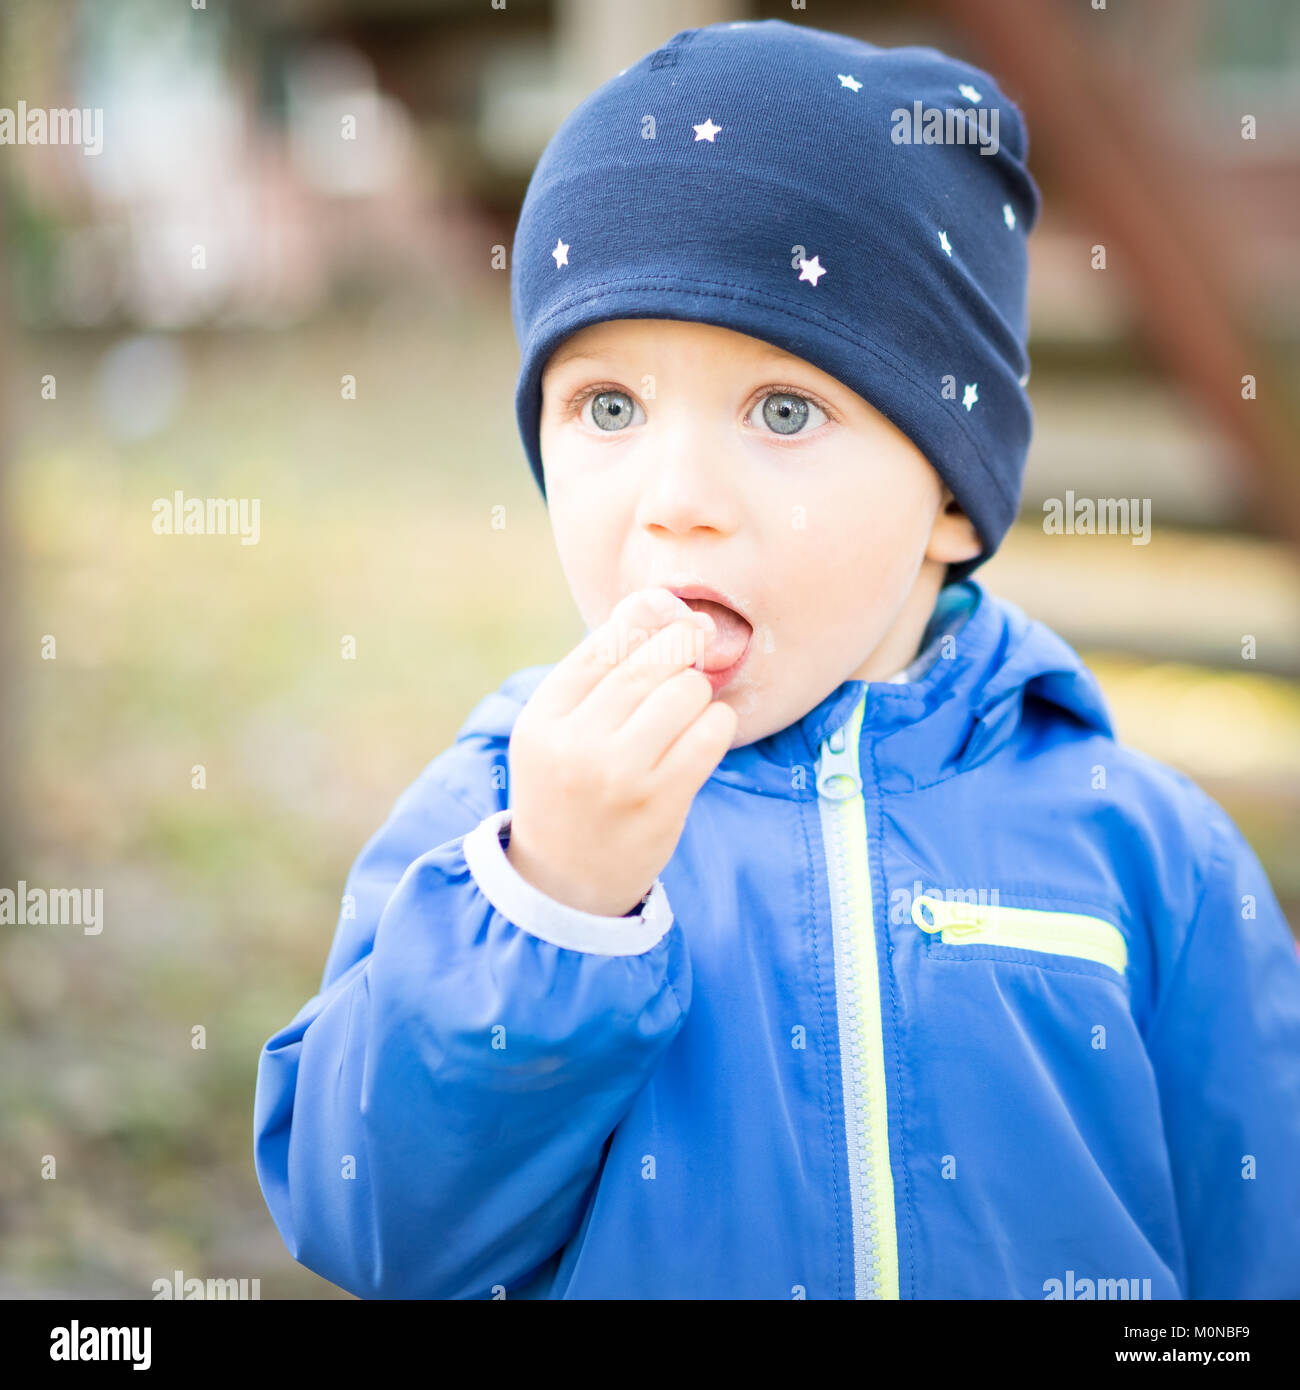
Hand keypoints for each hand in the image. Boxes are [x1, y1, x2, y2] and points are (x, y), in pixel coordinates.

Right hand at [505, 587, 738, 916]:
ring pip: (685, 691)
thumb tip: (657, 602)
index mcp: (543, 719)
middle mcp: (577, 743)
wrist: (565, 881)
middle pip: (649, 663)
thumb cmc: (568, 788)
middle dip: (681, 644)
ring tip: (689, 703)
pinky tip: (706, 729)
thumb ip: (596, 672)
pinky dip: (718, 722)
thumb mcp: (555, 730)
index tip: (668, 610)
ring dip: (698, 688)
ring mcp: (620, 774)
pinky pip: (710, 733)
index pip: (602, 644)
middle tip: (696, 637)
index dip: (643, 617)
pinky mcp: (662, 799)